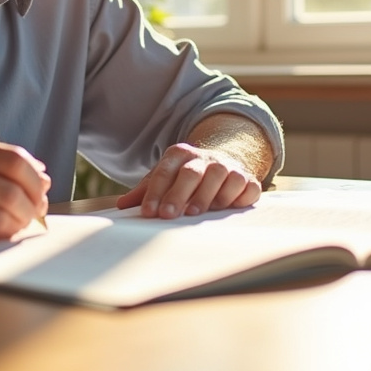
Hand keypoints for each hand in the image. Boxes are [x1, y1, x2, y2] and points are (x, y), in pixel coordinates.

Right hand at [0, 136, 50, 242]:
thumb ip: (1, 162)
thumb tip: (43, 176)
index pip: (17, 162)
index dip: (36, 181)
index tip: (42, 193)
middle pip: (13, 193)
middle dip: (32, 208)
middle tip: (35, 214)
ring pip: (2, 217)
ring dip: (18, 225)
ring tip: (18, 224)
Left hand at [115, 142, 261, 218]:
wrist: (225, 161)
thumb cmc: (188, 176)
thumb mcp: (166, 177)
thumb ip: (146, 191)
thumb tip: (122, 205)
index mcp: (180, 155)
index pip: (164, 172)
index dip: (155, 192)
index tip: (148, 212)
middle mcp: (205, 158)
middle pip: (191, 173)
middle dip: (178, 194)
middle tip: (167, 215)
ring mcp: (228, 167)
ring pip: (220, 176)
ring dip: (207, 195)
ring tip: (194, 213)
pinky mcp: (247, 179)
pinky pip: (245, 186)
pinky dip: (237, 196)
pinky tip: (225, 208)